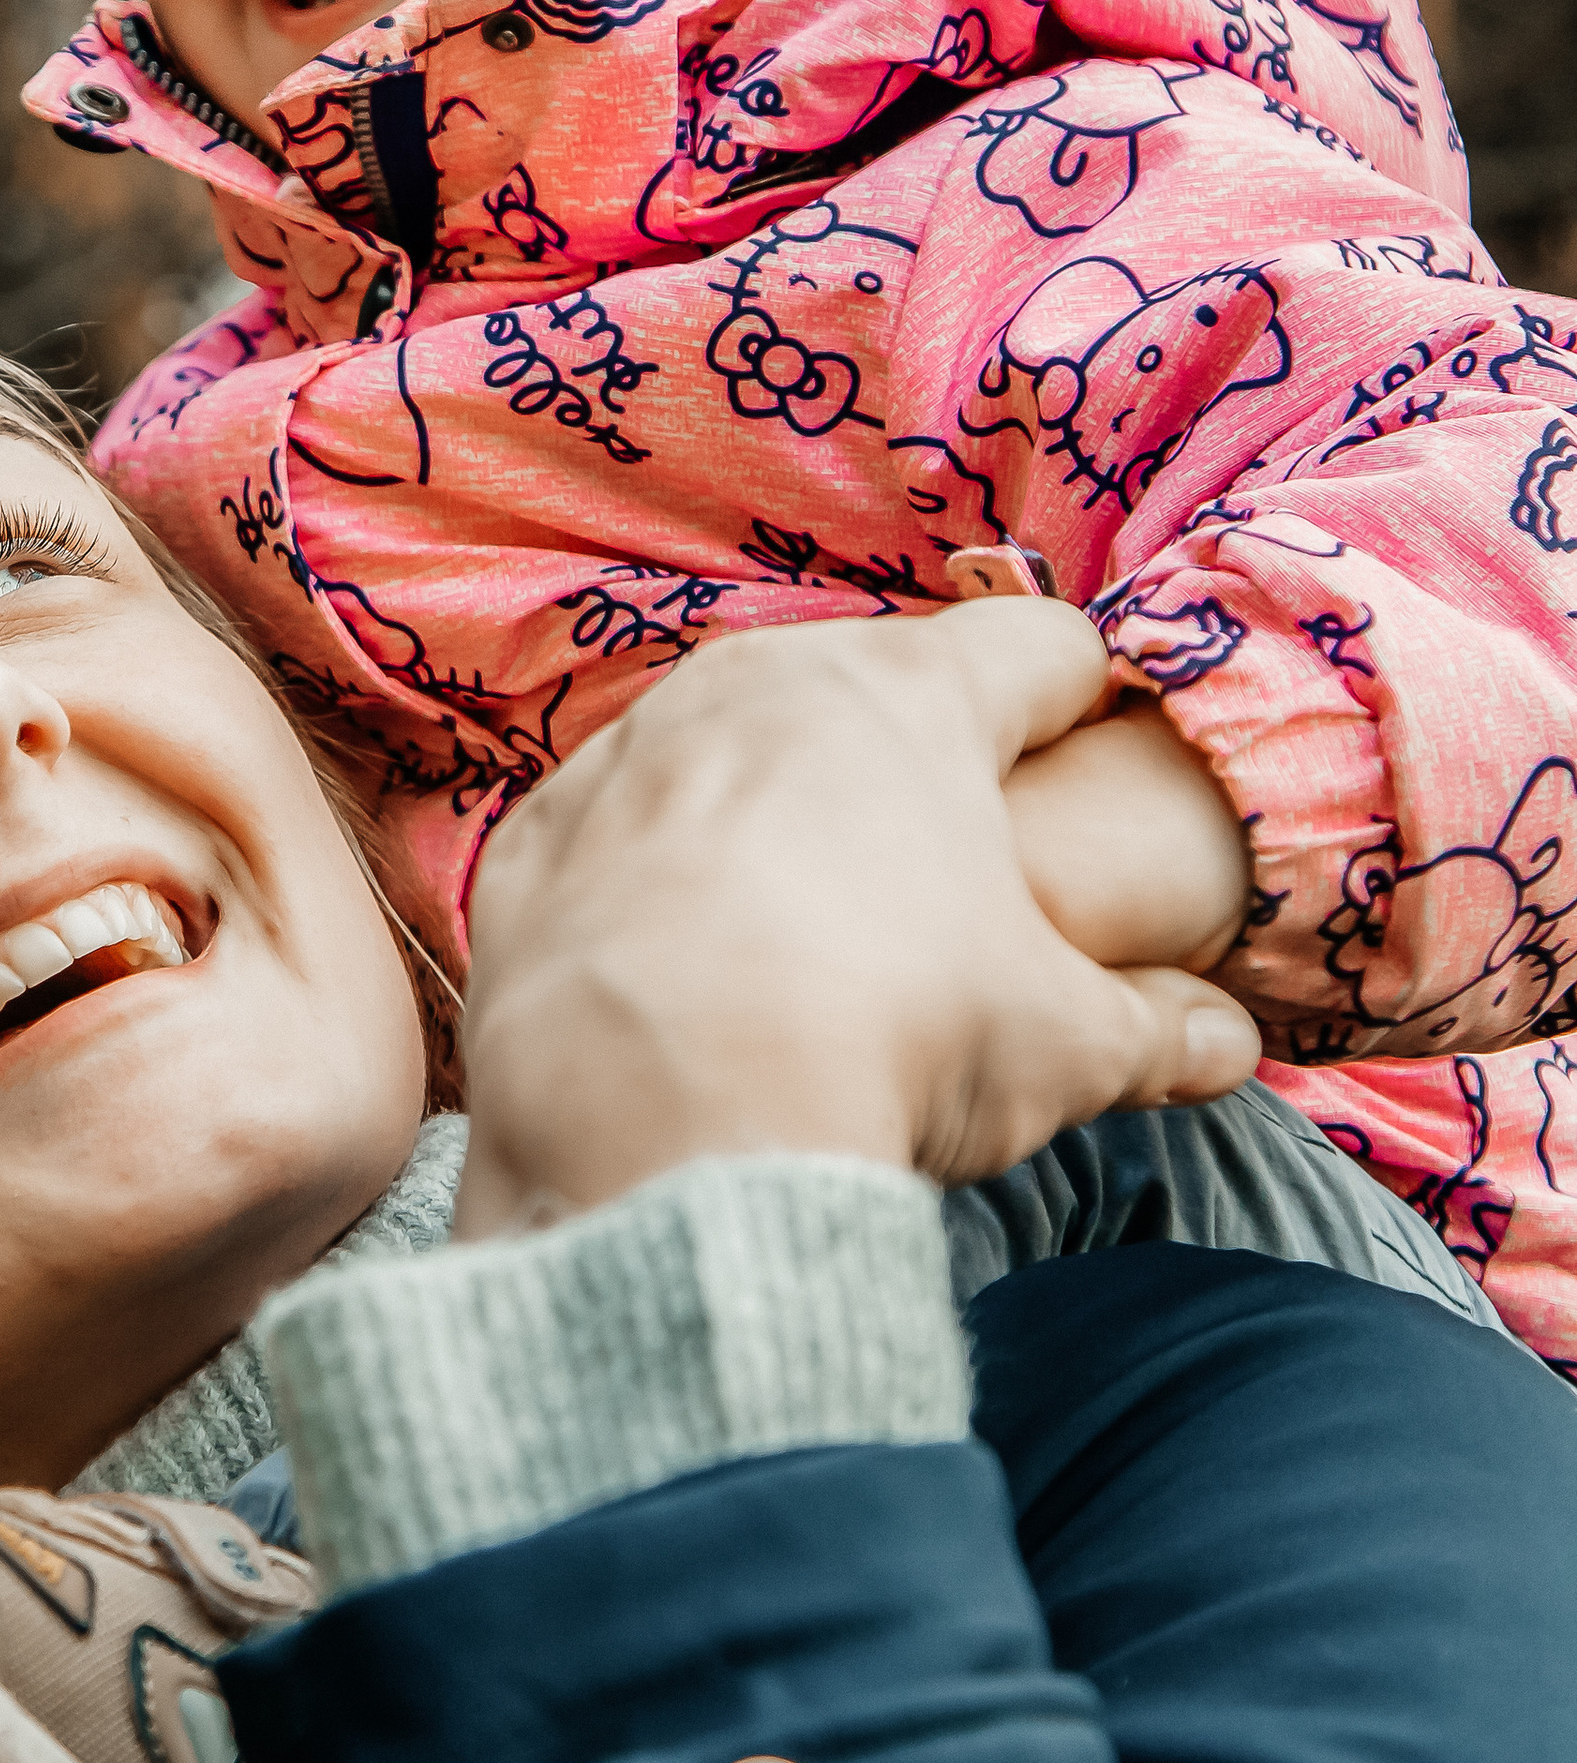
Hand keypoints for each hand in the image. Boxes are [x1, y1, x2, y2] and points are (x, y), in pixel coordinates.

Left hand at [453, 602, 1262, 1240]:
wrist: (655, 1116)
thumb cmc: (891, 1040)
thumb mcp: (1061, 1046)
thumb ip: (1155, 1030)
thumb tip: (1230, 1043)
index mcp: (909, 694)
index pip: (1040, 646)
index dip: (1088, 701)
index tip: (1104, 752)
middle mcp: (759, 685)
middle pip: (871, 684)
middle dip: (918, 757)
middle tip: (957, 857)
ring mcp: (631, 753)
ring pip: (729, 744)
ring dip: (774, 808)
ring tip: (812, 918)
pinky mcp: (533, 841)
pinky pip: (616, 832)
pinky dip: (655, 879)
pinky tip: (683, 967)